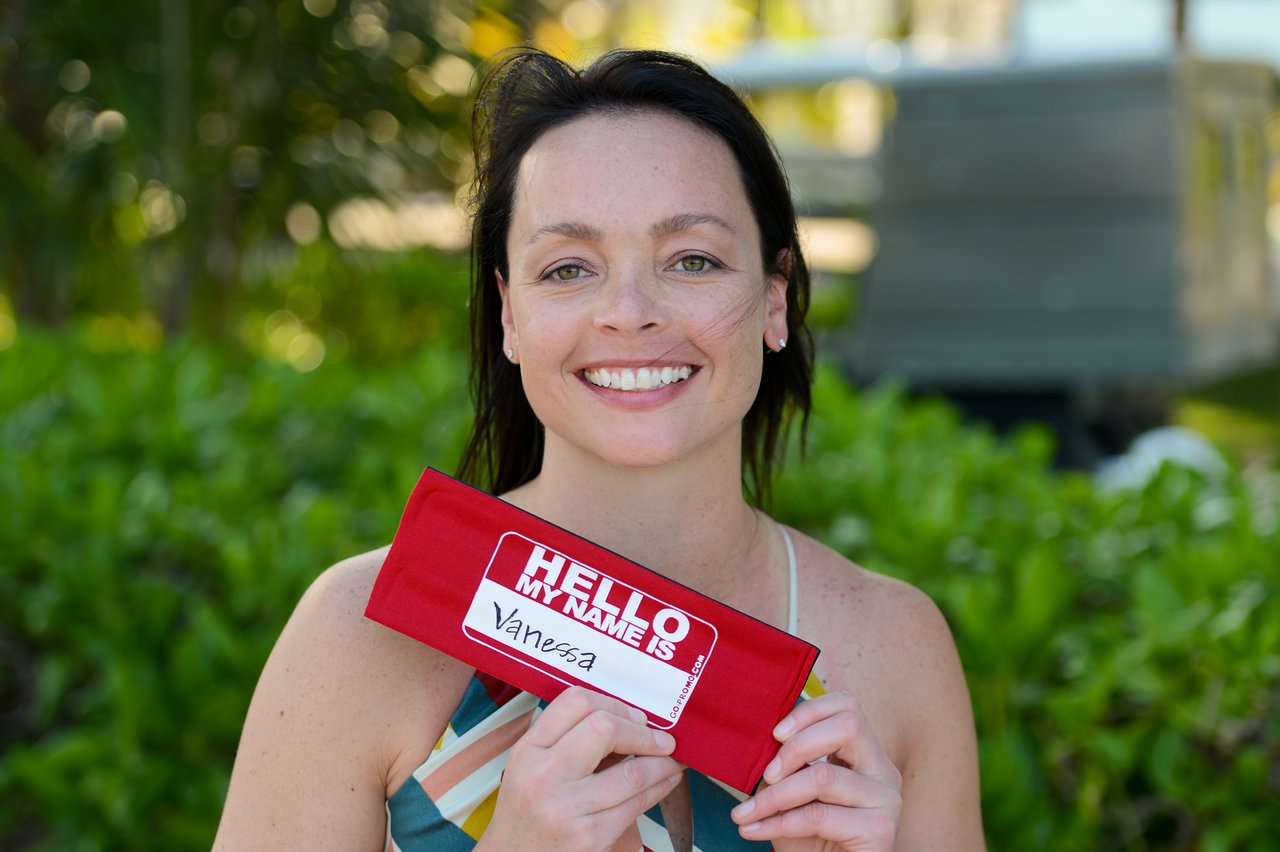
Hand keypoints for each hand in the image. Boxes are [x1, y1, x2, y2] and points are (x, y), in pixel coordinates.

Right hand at [478, 686, 683, 851]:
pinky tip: (666, 781)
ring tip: (672, 759)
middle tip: (659, 738)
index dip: (613, 703)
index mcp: (528, 751)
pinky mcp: (589, 837)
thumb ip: (566, 741)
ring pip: (632, 772)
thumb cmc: (526, 815)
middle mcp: (543, 775)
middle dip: (642, 732)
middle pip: (604, 728)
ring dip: (662, 762)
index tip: (633, 716)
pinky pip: (636, 805)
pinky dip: (660, 788)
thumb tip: (627, 721)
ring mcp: (566, 808)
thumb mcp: (530, 769)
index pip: (575, 703)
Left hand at [730, 692, 901, 850]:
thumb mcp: (795, 795)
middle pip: (848, 726)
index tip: (775, 734)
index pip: (847, 705)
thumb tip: (761, 745)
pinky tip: (755, 830)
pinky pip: (818, 815)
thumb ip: (787, 767)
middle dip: (797, 746)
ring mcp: (886, 799)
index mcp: (865, 754)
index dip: (809, 711)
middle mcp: (882, 771)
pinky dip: (778, 823)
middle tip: (767, 774)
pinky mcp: (880, 830)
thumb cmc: (811, 839)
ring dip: (775, 795)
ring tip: (746, 812)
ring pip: (824, 775)